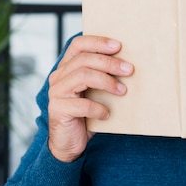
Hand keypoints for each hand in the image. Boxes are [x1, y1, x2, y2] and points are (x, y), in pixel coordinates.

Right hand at [47, 35, 133, 162]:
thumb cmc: (85, 114)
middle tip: (128, 69)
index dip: (98, 42)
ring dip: (106, 81)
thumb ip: (101, 76)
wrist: (69, 144)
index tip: (118, 45)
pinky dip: (99, 108)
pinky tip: (108, 114)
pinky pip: (82, 104)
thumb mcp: (93, 91)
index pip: (78, 45)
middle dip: (109, 62)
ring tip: (122, 90)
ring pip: (82, 76)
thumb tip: (128, 65)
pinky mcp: (58, 109)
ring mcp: (56, 93)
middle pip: (83, 59)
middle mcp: (58, 76)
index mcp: (66, 68)